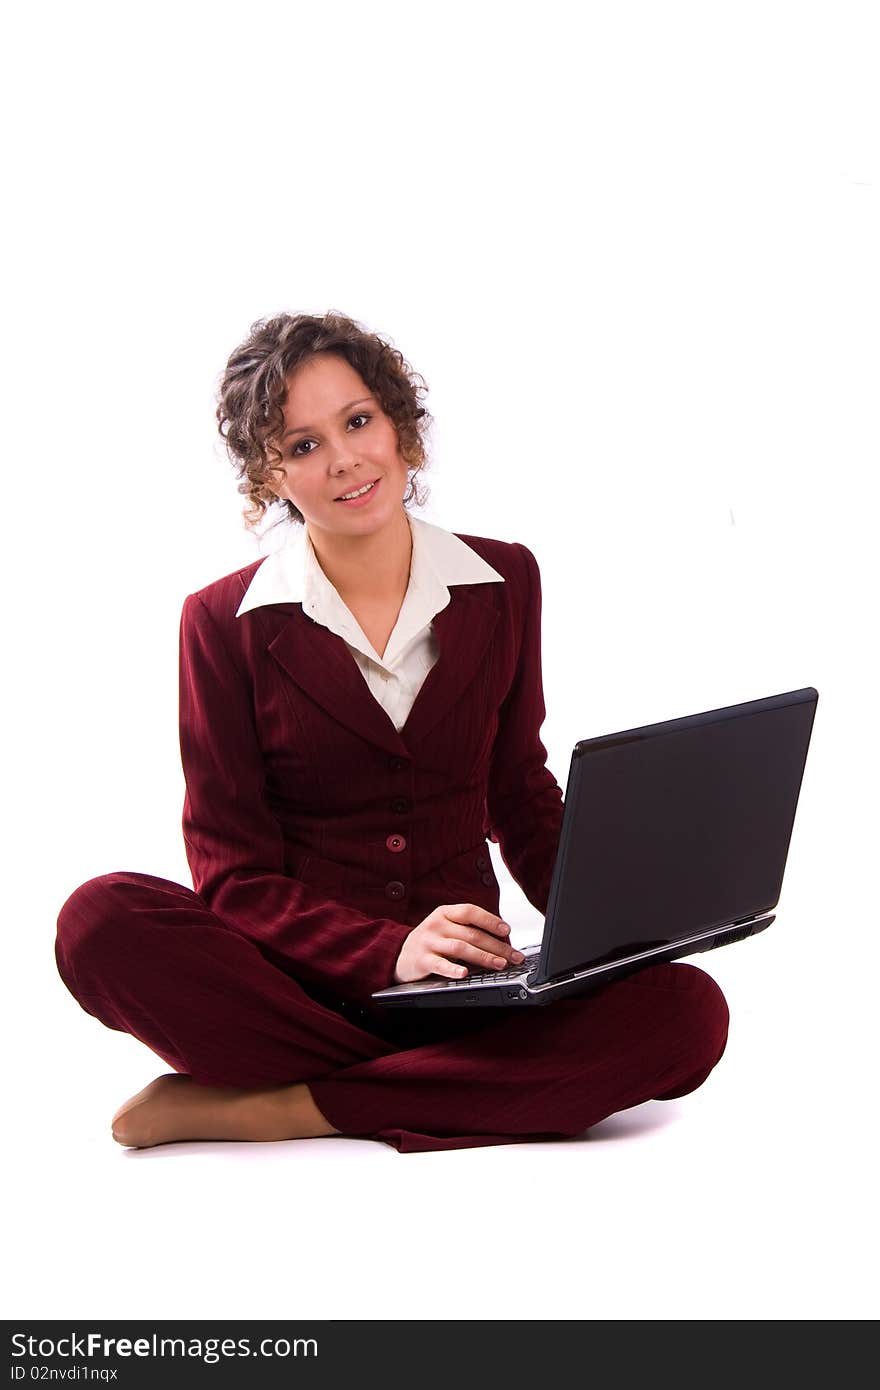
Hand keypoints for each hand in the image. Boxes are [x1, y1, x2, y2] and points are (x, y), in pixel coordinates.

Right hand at [393, 903, 525, 983]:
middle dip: (496, 946)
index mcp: (444, 913)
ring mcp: (428, 942)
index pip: (470, 912)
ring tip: (499, 964)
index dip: (490, 920)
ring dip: (483, 957)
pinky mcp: (421, 960)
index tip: (507, 930)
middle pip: (471, 933)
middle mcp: (436, 925)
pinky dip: (453, 969)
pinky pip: (440, 964)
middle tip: (513, 956)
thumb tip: (501, 940)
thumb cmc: (430, 941)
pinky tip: (464, 973)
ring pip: (460, 947)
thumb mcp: (445, 928)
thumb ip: (467, 929)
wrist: (399, 955)